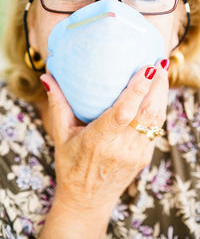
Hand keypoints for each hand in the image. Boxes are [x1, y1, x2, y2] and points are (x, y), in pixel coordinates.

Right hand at [40, 59, 168, 209]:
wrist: (87, 200)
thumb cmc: (71, 167)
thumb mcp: (61, 136)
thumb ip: (58, 104)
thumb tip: (48, 76)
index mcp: (98, 140)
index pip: (122, 113)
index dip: (137, 90)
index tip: (146, 68)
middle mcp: (121, 147)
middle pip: (147, 113)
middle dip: (157, 85)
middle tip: (158, 61)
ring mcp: (136, 154)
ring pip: (156, 119)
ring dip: (161, 94)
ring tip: (162, 72)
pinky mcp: (144, 156)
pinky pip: (156, 128)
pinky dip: (158, 108)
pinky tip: (157, 94)